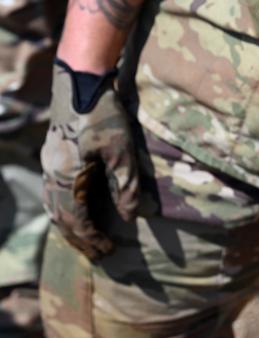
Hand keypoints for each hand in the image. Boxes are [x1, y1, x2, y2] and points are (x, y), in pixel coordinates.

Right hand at [41, 59, 138, 260]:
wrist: (81, 82)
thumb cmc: (104, 115)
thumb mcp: (122, 152)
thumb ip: (126, 186)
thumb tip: (130, 217)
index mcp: (67, 178)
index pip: (77, 220)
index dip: (92, 238)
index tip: (108, 251)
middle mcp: (52, 175)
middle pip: (62, 218)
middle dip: (80, 238)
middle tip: (100, 255)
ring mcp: (49, 165)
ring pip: (55, 207)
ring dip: (71, 227)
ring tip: (88, 241)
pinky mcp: (54, 157)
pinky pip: (54, 193)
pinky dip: (65, 210)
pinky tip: (76, 214)